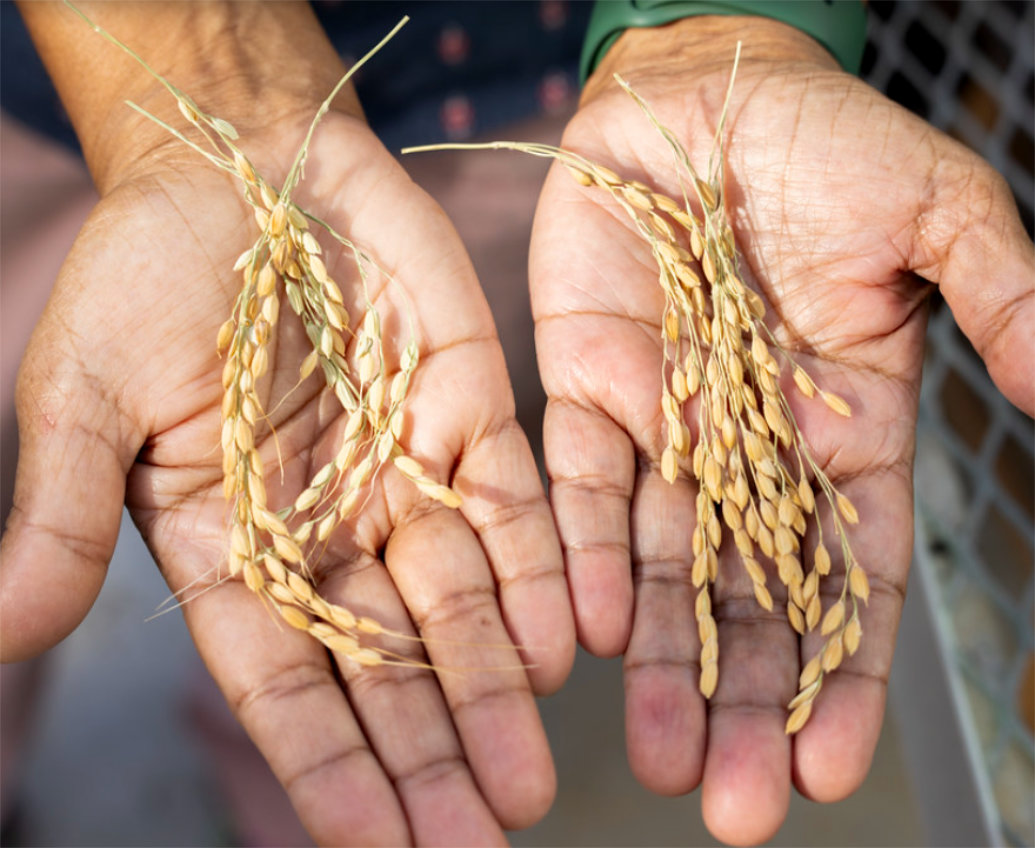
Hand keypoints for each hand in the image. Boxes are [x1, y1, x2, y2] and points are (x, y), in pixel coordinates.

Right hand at [1, 4, 573, 843]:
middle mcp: (328, 531)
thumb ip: (60, 512)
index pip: (284, 680)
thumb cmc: (146, 273)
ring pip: (460, 607)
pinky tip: (564, 650)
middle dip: (430, 755)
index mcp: (232, 546)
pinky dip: (537, 580)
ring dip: (494, 692)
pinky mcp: (471, 416)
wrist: (247, 165)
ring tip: (528, 780)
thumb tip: (2, 638)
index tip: (370, 846)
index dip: (326, 763)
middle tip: (479, 840)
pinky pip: (514, 513)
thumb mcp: (85, 391)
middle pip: (386, 666)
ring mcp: (405, 477)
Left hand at [530, 15, 1032, 844]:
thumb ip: (1001, 300)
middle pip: (750, 600)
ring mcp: (662, 425)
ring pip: (657, 568)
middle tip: (736, 807)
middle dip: (746, 702)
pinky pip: (578, 489)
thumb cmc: (828, 142)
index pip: (850, 575)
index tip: (830, 763)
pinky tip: (585, 636)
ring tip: (659, 758)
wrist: (702, 91)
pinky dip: (579, 558)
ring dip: (660, 662)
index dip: (842, 671)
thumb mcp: (939, 212)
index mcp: (844, 427)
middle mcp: (749, 449)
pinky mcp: (584, 389)